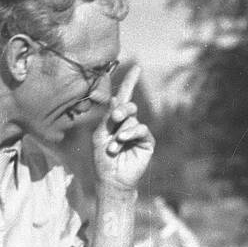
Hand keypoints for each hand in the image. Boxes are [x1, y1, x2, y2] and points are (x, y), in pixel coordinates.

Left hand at [93, 64, 153, 191]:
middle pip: (128, 106)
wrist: (111, 179)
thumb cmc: (102, 159)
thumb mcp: (100, 135)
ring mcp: (138, 132)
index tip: (137, 67)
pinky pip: (142, 130)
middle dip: (121, 110)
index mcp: (116, 119)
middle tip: (114, 119)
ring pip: (133, 119)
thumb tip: (115, 98)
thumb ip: (108, 118)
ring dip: (121, 131)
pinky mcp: (147, 142)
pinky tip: (122, 142)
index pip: (124, 97)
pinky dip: (131, 134)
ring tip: (114, 145)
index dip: (131, 82)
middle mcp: (128, 123)